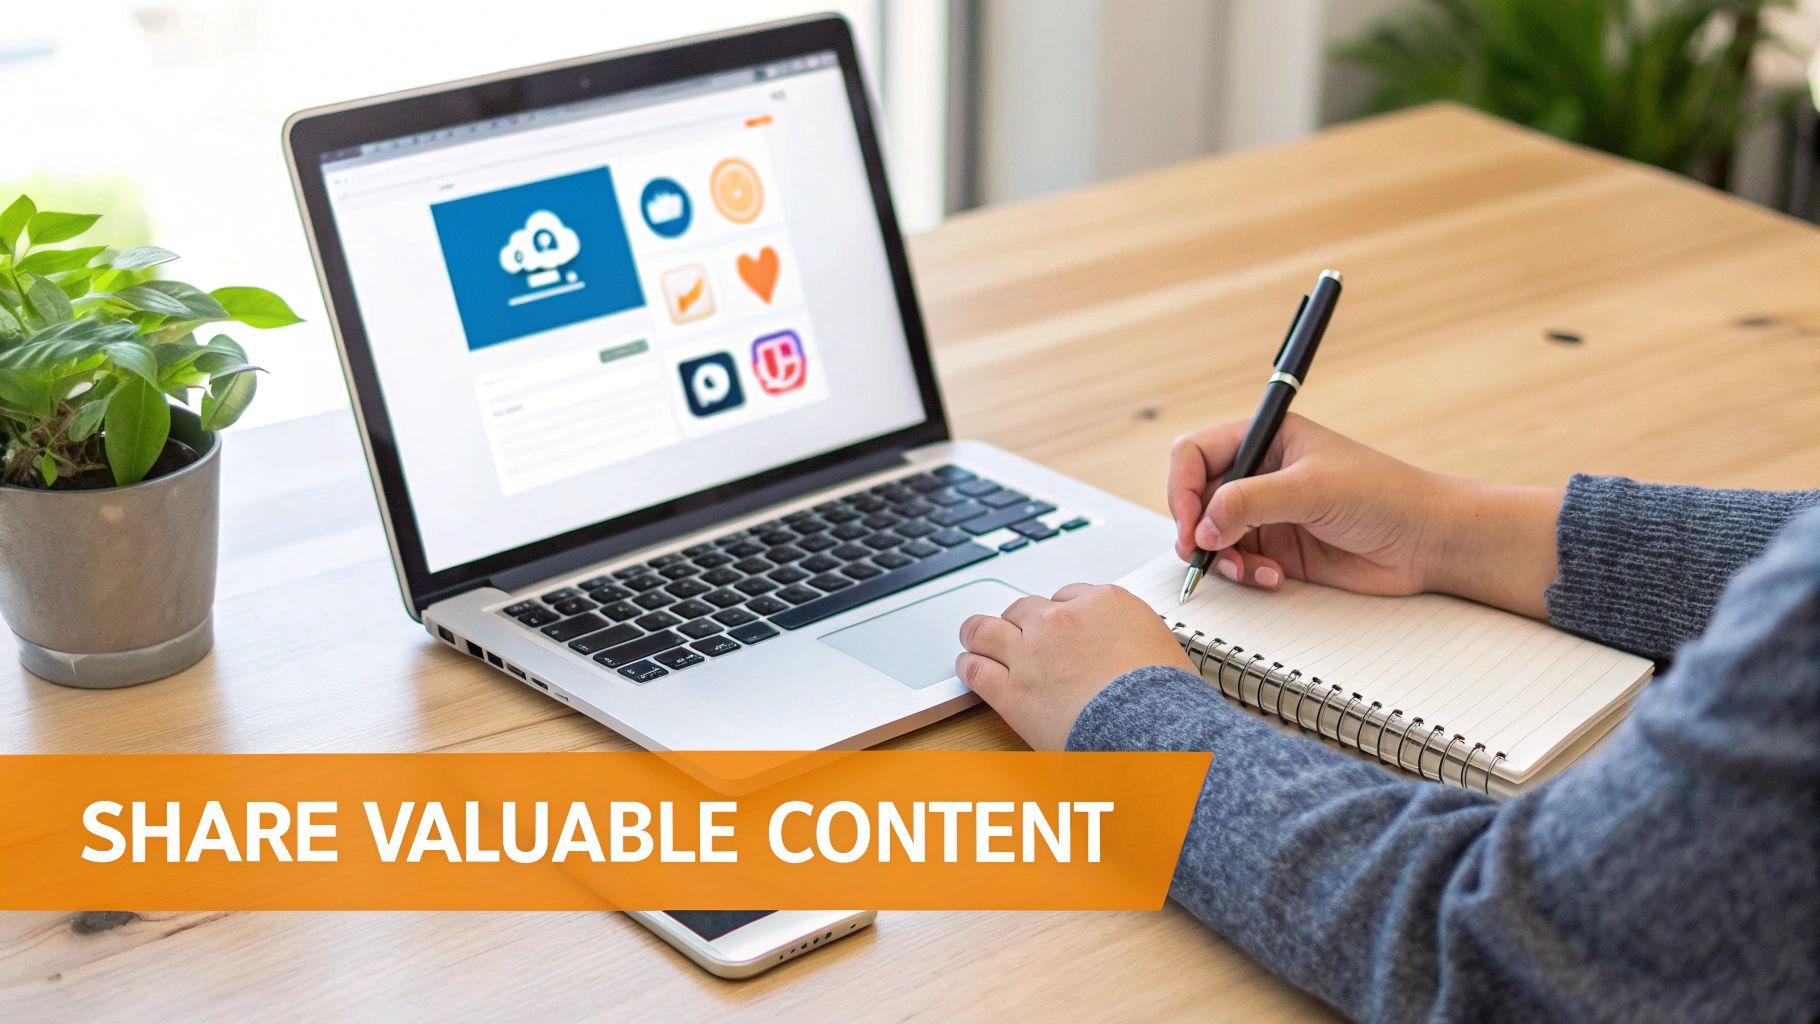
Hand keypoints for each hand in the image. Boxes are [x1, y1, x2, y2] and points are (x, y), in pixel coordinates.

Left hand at [956, 584, 1193, 749]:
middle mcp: (1062, 620)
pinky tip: (970, 666)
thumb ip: (1133, 638)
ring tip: (974, 638)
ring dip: (980, 634)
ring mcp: (1032, 652)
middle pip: (1025, 609)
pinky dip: (970, 665)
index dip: (1061, 615)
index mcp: (1105, 603)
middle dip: (1021, 623)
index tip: (1059, 628)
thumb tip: (1128, 650)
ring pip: (987, 629)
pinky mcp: (1012, 689)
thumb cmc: (1167, 699)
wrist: (1155, 731)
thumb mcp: (1161, 648)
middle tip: (1018, 635)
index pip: (1069, 596)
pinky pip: (976, 668)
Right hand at [1168, 414, 1561, 616]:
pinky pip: (1238, 563)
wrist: (1428, 541)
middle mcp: (1261, 473)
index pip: (1196, 454)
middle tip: (1203, 553)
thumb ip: (1250, 501)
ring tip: (1249, 571)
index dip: (1183, 487)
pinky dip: (1246, 574)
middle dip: (1197, 529)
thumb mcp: (1312, 488)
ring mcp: (1267, 513)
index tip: (1191, 523)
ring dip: (1222, 558)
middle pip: (1197, 498)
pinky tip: (1273, 577)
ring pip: (1213, 536)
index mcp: (1266, 438)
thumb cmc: (1386, 496)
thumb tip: (1203, 527)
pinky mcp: (1278, 549)